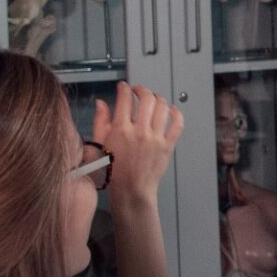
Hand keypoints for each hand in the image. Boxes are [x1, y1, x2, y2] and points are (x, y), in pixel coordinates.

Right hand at [91, 81, 184, 198]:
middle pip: (146, 99)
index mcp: (121, 130)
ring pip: (162, 107)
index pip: (125, 99)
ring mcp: (155, 138)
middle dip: (142, 90)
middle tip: (139, 90)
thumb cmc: (113, 170)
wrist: (130, 190)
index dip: (124, 88)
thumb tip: (102, 102)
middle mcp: (140, 132)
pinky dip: (176, 113)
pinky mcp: (167, 146)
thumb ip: (100, 120)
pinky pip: (177, 124)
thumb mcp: (99, 144)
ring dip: (158, 98)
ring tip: (153, 99)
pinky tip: (170, 110)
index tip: (123, 87)